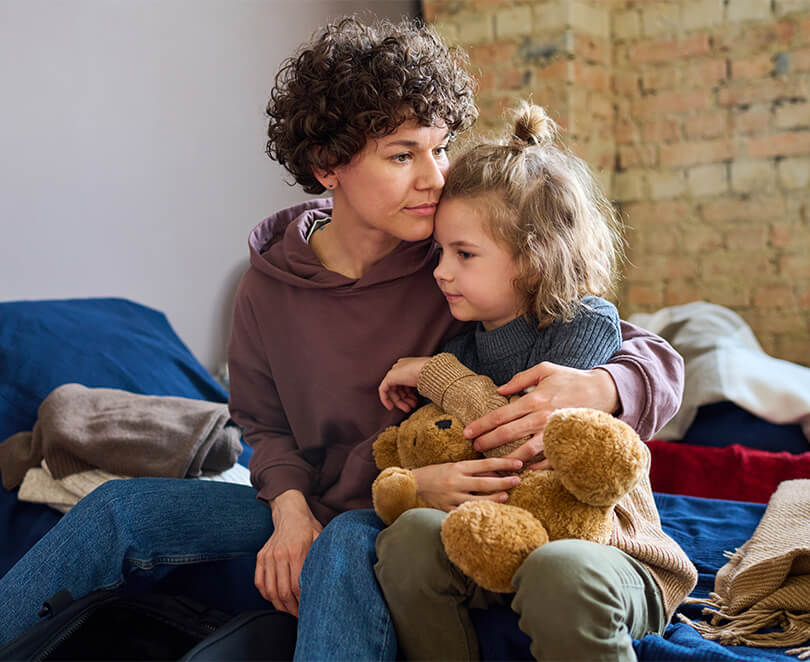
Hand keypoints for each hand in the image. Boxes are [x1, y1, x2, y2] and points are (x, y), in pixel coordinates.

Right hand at [256, 490, 321, 615]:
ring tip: (288, 611)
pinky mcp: (260, 557)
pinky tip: (275, 599)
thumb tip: (329, 579)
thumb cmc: (308, 528)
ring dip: (279, 605)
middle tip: (299, 615)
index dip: (302, 602)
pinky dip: (266, 595)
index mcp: (296, 551)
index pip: (296, 586)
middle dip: (291, 608)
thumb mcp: (320, 538)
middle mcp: (279, 555)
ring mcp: (268, 556)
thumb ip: (321, 558)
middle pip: (282, 592)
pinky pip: (259, 582)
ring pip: (269, 590)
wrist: (289, 513)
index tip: (308, 610)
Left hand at [378, 357, 429, 411]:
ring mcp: (394, 371)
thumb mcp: (426, 381)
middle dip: (406, 399)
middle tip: (412, 407)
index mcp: (409, 365)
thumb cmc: (432, 375)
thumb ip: (419, 386)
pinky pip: (383, 390)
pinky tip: (391, 407)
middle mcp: (400, 367)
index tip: (416, 402)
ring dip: (400, 402)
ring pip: (393, 390)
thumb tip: (419, 395)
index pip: (406, 382)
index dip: (410, 394)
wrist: (430, 372)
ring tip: (408, 409)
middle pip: (400, 387)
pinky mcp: (389, 377)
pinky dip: (385, 399)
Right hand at [412, 457, 522, 511]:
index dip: (504, 464)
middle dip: (504, 482)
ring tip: (506, 496)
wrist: (414, 483)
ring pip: (477, 500)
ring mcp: (452, 497)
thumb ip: (474, 470)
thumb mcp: (455, 466)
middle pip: (485, 482)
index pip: (486, 464)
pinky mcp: (447, 509)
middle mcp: (456, 481)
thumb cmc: (437, 472)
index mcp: (458, 467)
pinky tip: (488, 513)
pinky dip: (477, 512)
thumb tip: (497, 473)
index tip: (518, 464)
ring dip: (494, 498)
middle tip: (517, 480)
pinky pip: (465, 513)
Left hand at [463, 363, 618, 468]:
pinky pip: (549, 460)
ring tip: (493, 464)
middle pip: (508, 434)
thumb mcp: (544, 370)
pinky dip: (535, 467)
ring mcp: (555, 432)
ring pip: (526, 451)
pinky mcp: (567, 442)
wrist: (603, 390)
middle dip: (487, 442)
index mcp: (534, 399)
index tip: (467, 432)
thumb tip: (500, 390)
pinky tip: (522, 470)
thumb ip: (520, 379)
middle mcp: (542, 417)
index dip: (482, 425)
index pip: (501, 415)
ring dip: (507, 459)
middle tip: (473, 448)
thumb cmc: (571, 378)